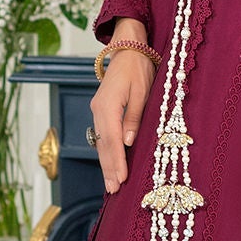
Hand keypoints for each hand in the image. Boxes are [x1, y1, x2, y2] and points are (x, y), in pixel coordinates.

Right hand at [91, 19, 155, 193]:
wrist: (128, 49)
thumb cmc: (138, 69)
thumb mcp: (142, 92)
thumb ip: (134, 118)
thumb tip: (128, 142)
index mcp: (108, 105)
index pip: (112, 139)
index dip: (116, 161)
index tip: (121, 179)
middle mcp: (98, 111)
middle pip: (103, 145)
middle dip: (109, 169)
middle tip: (113, 191)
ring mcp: (98, 111)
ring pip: (100, 143)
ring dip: (106, 164)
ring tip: (111, 185)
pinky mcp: (101, 111)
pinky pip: (103, 137)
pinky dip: (106, 153)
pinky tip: (110, 166)